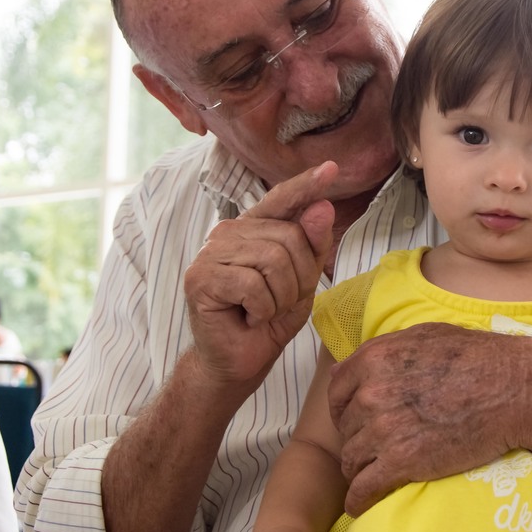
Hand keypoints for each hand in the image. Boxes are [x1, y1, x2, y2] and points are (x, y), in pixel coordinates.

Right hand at [184, 161, 336, 385]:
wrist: (239, 363)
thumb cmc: (269, 320)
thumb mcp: (303, 281)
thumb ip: (312, 245)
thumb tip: (322, 207)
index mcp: (254, 228)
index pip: (282, 199)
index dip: (306, 185)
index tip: (331, 168)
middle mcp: (229, 232)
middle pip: (289, 237)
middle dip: (298, 278)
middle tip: (279, 303)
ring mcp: (210, 252)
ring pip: (273, 259)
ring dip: (281, 297)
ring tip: (264, 311)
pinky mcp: (200, 277)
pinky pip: (252, 283)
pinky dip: (262, 308)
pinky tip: (249, 318)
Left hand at [328, 322, 531, 515]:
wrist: (512, 389)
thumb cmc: (476, 357)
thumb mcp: (424, 336)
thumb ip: (386, 350)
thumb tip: (361, 364)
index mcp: (374, 359)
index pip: (335, 392)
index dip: (344, 408)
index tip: (354, 420)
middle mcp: (371, 394)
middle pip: (345, 428)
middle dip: (358, 437)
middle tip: (377, 446)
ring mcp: (384, 430)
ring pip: (351, 459)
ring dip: (360, 469)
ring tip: (373, 474)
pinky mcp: (401, 463)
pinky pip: (363, 489)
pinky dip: (359, 500)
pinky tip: (362, 504)